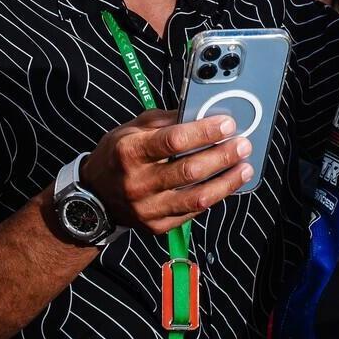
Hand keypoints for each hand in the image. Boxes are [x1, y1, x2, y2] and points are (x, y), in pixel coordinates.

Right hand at [80, 110, 252, 233]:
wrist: (93, 198)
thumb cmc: (117, 155)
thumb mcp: (133, 128)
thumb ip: (167, 120)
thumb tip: (202, 112)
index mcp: (130, 151)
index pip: (173, 141)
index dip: (204, 132)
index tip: (227, 124)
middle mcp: (138, 182)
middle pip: (190, 170)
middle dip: (222, 155)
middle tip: (243, 144)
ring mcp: (147, 208)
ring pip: (197, 197)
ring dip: (227, 181)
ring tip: (245, 167)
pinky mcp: (156, 226)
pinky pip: (193, 211)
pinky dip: (215, 196)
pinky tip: (228, 184)